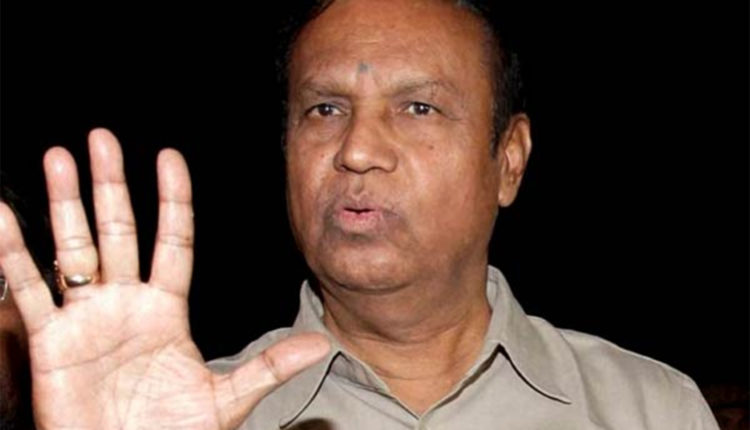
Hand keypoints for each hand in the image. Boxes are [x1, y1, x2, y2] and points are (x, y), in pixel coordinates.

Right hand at [0, 129, 328, 428]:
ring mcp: (87, 319)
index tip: (168, 156)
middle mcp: (126, 304)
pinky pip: (28, 290)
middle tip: (101, 138)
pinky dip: (13, 254)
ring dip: (66, 203)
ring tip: (57, 157)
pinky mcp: (52, 341)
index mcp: (167, 310)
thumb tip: (321, 346)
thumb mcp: (227, 398)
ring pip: (73, 248)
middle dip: (110, 184)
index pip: (172, 240)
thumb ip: (268, 367)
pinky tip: (4, 219)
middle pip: (118, 230)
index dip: (172, 199)